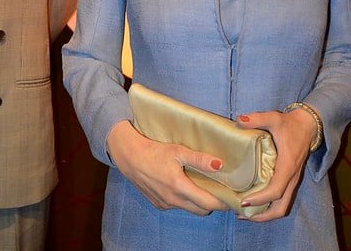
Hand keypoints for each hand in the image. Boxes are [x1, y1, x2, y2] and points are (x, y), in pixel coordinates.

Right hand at [107, 120, 228, 214]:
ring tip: (201, 185)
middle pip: (201, 210)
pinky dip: (184, 200)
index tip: (231, 196)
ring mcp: (165, 204)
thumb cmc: (154, 151)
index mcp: (180, 187)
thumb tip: (219, 165)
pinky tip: (182, 185)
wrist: (130, 156)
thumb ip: (199, 159)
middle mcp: (173, 200)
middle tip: (218, 189)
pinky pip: (177, 206)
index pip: (209, 203)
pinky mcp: (158, 204)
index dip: (222, 202)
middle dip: (212, 203)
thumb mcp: (178, 150)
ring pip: (189, 208)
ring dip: (197, 201)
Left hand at [235, 107, 317, 220]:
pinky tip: (254, 202)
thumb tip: (239, 120)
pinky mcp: (290, 180)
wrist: (308, 126)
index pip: (276, 190)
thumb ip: (257, 119)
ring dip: (266, 214)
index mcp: (287, 166)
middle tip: (241, 213)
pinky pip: (281, 200)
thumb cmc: (289, 124)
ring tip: (245, 213)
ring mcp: (292, 181)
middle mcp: (291, 178)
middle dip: (262, 215)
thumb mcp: (274, 118)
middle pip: (280, 207)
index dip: (260, 198)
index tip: (243, 201)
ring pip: (282, 206)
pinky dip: (269, 206)